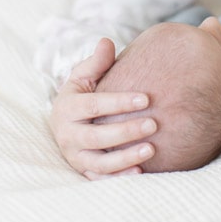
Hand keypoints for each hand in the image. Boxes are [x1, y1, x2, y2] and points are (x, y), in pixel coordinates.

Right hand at [49, 38, 156, 179]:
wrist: (68, 120)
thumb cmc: (82, 93)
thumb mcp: (84, 75)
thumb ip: (97, 61)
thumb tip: (106, 42)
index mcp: (66, 108)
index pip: (94, 106)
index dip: (119, 102)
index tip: (146, 98)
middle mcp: (67, 135)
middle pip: (97, 137)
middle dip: (125, 131)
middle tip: (154, 124)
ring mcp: (75, 156)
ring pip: (99, 162)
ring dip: (125, 157)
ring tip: (151, 149)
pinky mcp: (83, 171)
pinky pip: (100, 179)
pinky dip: (118, 178)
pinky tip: (140, 172)